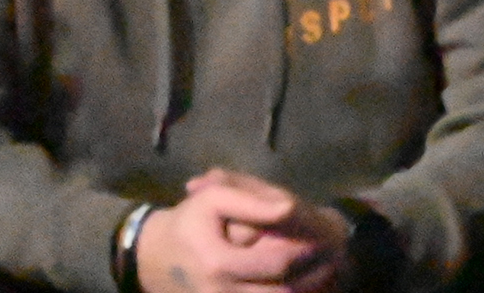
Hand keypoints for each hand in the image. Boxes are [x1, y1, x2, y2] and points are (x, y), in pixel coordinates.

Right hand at [137, 170, 351, 292]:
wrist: (149, 259)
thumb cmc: (187, 223)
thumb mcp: (215, 199)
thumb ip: (253, 201)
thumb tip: (289, 207)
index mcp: (220, 264)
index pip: (281, 259)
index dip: (309, 248)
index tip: (330, 236)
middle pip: (284, 290)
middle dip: (314, 276)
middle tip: (335, 261)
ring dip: (303, 289)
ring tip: (322, 275)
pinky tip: (298, 285)